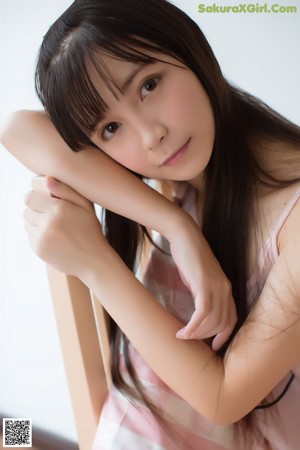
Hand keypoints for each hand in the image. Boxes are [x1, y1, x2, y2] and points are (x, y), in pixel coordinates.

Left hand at [23, 177, 107, 279]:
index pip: (29, 198)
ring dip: (36, 225)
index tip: (40, 201)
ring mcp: (42, 238)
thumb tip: (47, 179)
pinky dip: (38, 237)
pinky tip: (54, 239)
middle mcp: (48, 223)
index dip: (33, 198)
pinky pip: (30, 238)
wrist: (94, 261)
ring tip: (54, 229)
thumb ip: (66, 190)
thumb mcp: (86, 207)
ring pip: (27, 225)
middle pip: (27, 212)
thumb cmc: (91, 231)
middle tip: (51, 216)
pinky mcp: (39, 250)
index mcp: (59, 209)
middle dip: (36, 212)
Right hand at [168, 216, 236, 350]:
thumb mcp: (199, 279)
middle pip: (222, 323)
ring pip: (213, 321)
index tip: (214, 346)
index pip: (232, 318)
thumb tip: (198, 311)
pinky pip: (202, 313)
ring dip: (197, 333)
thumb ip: (202, 294)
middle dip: (207, 336)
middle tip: (191, 340)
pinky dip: (193, 326)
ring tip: (183, 336)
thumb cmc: (189, 256)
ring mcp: (216, 286)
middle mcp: (225, 289)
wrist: (185, 236)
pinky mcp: (204, 284)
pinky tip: (183, 331)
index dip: (224, 335)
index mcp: (225, 288)